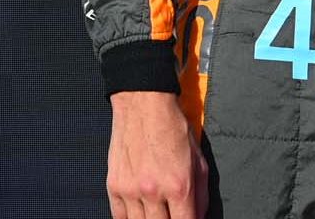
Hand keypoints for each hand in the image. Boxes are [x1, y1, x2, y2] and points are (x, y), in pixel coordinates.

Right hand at [106, 91, 206, 218]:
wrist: (144, 107)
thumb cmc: (173, 129)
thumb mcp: (198, 160)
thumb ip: (200, 193)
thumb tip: (199, 216)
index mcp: (179, 186)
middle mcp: (153, 192)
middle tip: (172, 215)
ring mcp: (130, 191)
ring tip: (157, 214)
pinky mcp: (114, 186)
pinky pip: (119, 217)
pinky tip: (139, 215)